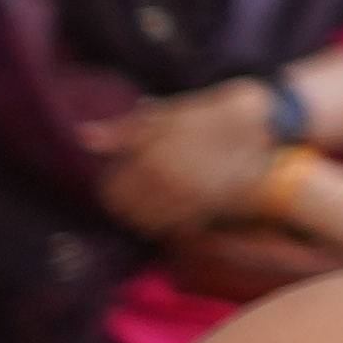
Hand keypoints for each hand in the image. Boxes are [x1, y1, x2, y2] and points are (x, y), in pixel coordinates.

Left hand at [87, 77, 276, 239]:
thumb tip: (82, 137)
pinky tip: (174, 206)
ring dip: (144, 216)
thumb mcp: (165, 115)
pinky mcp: (209, 209)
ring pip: (149, 224)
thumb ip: (123, 130)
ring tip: (153, 199)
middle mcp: (168, 184)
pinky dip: (168, 222)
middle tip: (136, 188)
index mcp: (151, 159)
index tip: (120, 175)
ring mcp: (189, 199)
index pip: (112, 191)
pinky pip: (175, 228)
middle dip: (125, 203)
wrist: (261, 124)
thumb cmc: (208, 115)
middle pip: (127, 212)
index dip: (111, 184)